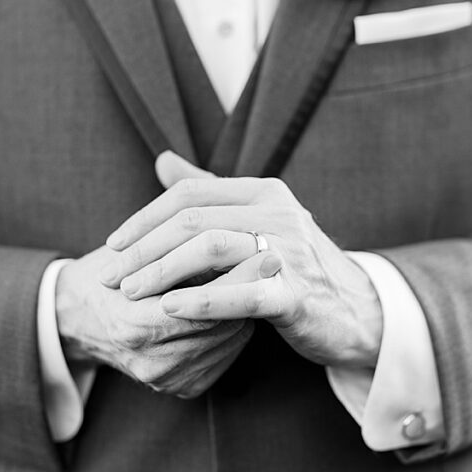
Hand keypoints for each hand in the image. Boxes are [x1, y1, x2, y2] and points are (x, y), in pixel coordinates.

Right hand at [55, 245, 253, 397]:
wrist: (77, 317)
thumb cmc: (111, 271)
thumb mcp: (136, 250)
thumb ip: (181, 244)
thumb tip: (233, 231)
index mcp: (135, 324)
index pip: (202, 303)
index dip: (236, 276)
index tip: (265, 252)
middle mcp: (151, 359)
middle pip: (221, 324)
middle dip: (246, 291)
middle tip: (273, 262)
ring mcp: (166, 378)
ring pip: (228, 340)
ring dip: (243, 309)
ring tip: (254, 279)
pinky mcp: (180, 387)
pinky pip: (224, 357)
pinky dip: (233, 331)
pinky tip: (235, 307)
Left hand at [102, 152, 382, 369]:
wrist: (359, 310)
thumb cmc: (298, 266)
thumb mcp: (258, 221)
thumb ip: (210, 192)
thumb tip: (163, 160)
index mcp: (264, 193)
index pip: (189, 195)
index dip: (144, 219)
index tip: (114, 245)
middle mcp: (278, 214)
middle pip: (193, 220)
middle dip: (144, 249)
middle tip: (112, 276)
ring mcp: (289, 252)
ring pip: (211, 249)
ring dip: (161, 271)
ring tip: (131, 293)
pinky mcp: (296, 294)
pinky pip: (241, 294)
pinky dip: (201, 300)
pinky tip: (169, 310)